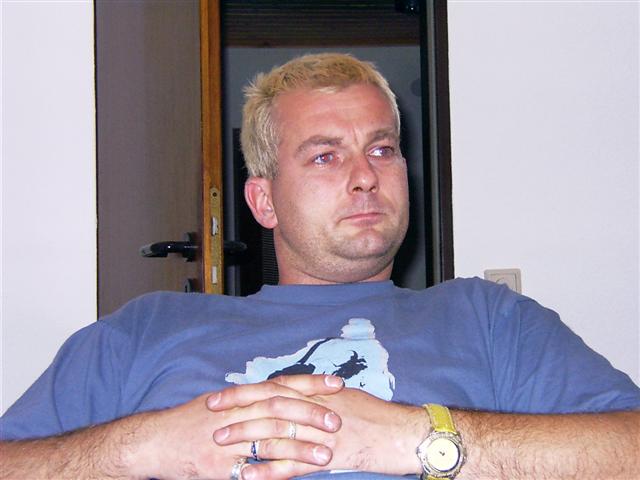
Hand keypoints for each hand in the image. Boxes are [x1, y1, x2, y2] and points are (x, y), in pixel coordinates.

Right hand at [131, 375, 343, 479]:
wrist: (154, 441)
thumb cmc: (189, 421)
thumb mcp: (220, 402)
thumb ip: (249, 399)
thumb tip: (279, 392)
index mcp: (239, 397)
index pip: (281, 385)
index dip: (310, 384)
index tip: (336, 384)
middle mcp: (235, 414)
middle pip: (279, 411)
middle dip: (310, 415)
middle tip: (337, 421)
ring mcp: (227, 441)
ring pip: (269, 442)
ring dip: (300, 449)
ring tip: (326, 455)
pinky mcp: (218, 467)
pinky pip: (250, 472)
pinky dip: (272, 474)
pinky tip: (293, 479)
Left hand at [211, 378, 425, 477]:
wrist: (403, 434)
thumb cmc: (376, 415)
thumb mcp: (345, 398)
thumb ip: (317, 396)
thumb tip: (294, 393)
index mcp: (318, 392)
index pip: (274, 387)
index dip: (245, 392)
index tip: (220, 395)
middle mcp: (316, 408)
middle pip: (269, 406)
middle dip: (238, 410)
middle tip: (211, 417)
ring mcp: (321, 433)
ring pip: (277, 433)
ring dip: (247, 438)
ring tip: (222, 445)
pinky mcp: (329, 457)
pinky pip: (293, 465)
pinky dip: (269, 471)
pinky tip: (248, 477)